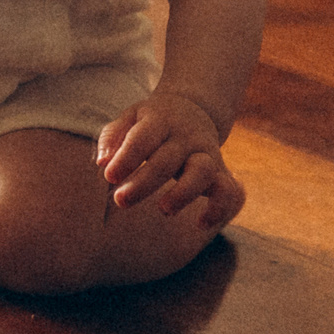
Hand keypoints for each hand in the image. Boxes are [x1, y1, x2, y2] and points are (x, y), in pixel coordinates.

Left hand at [97, 92, 243, 226]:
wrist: (194, 109)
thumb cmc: (151, 121)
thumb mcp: (129, 118)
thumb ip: (112, 137)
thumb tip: (102, 162)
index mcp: (160, 120)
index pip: (142, 138)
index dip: (126, 158)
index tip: (109, 176)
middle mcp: (187, 137)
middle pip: (167, 159)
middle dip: (144, 182)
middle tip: (121, 200)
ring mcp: (208, 154)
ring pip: (204, 171)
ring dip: (184, 193)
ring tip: (164, 210)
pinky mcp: (223, 172)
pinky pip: (231, 191)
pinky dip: (221, 209)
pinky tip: (201, 223)